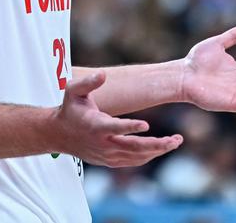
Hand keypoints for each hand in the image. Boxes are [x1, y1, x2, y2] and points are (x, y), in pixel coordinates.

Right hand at [51, 71, 182, 167]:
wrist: (59, 135)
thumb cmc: (70, 109)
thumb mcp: (72, 90)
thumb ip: (88, 82)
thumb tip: (103, 74)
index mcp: (95, 125)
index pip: (115, 128)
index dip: (130, 127)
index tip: (146, 124)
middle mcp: (103, 143)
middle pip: (133, 147)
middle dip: (157, 144)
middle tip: (176, 139)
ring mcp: (107, 155)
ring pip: (136, 157)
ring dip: (158, 150)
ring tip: (175, 141)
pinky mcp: (110, 161)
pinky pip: (133, 161)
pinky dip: (148, 156)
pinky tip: (161, 148)